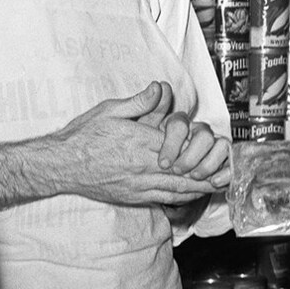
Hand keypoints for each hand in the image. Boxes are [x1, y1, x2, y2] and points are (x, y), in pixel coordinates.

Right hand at [52, 82, 230, 206]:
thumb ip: (138, 102)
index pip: (180, 145)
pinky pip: (165, 199)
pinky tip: (193, 194)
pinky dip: (183, 197)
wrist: (61, 166)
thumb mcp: (110, 110)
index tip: (214, 143)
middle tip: (228, 170)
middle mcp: (144, 168)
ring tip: (220, 185)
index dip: (199, 146)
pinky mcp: (134, 196)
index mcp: (141, 144)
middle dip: (209, 171)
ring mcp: (139, 185)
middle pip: (186, 172)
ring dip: (202, 187)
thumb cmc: (84, 137)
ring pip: (179, 189)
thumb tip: (159, 89)